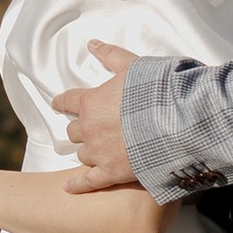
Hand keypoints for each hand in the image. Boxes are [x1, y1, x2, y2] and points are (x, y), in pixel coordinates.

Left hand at [54, 42, 142, 192]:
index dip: (62, 102)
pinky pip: (88, 181)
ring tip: (95, 151)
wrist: (175, 122)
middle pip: (73, 130)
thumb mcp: (132, 65)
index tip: (57, 104)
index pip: (67, 101)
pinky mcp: (111, 172)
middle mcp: (90, 128)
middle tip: (89, 128)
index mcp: (91, 101)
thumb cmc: (154, 91)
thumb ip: (110, 55)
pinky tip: (68, 188)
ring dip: (87, 150)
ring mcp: (99, 152)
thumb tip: (92, 44)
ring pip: (81, 153)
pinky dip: (77, 185)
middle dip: (80, 128)